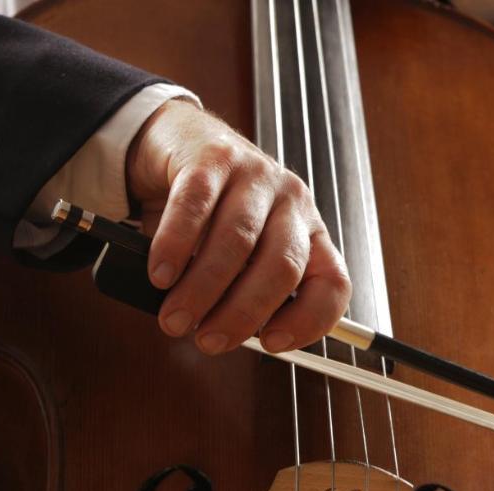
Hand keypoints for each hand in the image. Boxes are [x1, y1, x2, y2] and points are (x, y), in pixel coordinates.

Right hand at [127, 100, 350, 354]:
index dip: (309, 320)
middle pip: (282, 267)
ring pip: (238, 240)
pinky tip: (161, 274)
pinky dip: (175, 246)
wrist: (181, 142)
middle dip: (243, 313)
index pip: (332, 283)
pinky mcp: (214, 157)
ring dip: (203, 288)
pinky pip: (196, 205)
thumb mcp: (240, 256)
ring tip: (175, 317)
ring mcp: (257, 176)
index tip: (271, 344)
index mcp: (309, 233)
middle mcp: (292, 202)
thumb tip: (219, 334)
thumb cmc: (213, 213)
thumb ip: (240, 291)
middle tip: (208, 341)